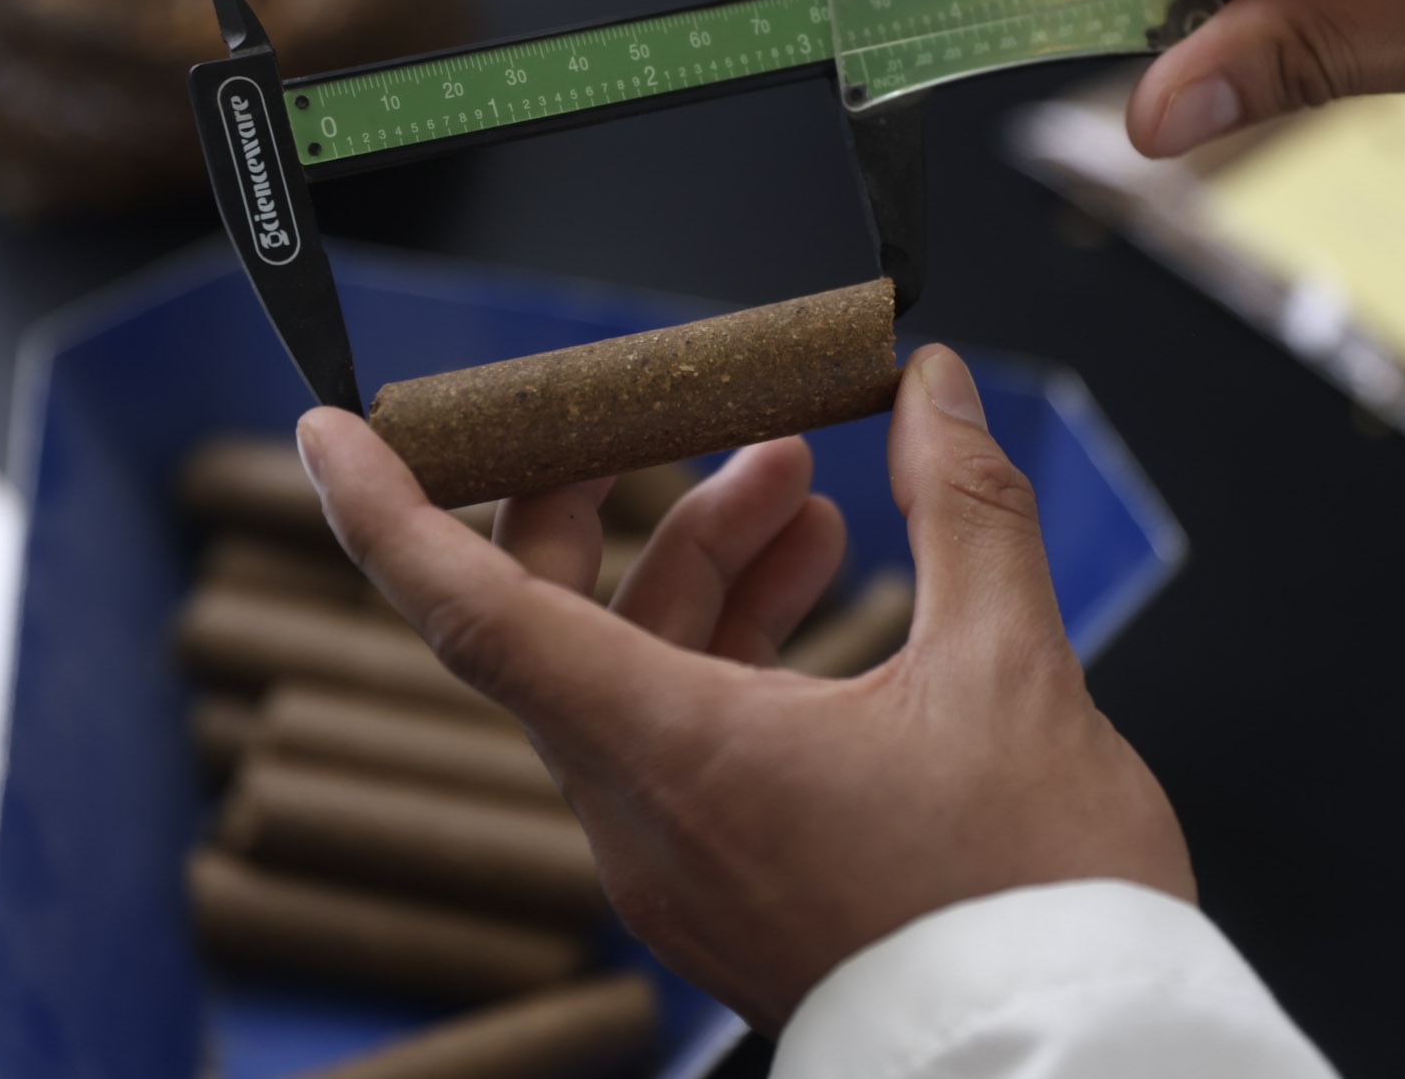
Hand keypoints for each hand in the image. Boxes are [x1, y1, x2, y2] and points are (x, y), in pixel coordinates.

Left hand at [296, 345, 1191, 1033]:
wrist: (1070, 1060)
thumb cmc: (1033, 900)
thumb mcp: (1013, 671)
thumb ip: (964, 507)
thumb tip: (938, 392)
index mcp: (676, 758)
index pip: (474, 615)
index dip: (387, 512)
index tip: (333, 431)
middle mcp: (641, 818)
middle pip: (553, 622)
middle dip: (616, 498)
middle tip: (687, 415)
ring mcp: (673, 863)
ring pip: (627, 673)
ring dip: (703, 566)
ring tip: (808, 497)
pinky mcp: (717, 884)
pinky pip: (677, 735)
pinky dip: (728, 647)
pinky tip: (818, 590)